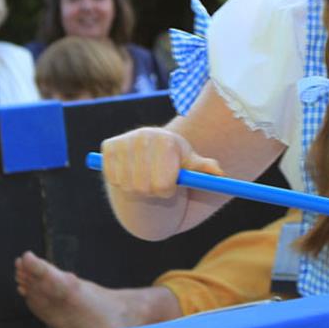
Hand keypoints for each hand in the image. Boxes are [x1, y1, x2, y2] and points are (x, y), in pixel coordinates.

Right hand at [100, 127, 223, 198]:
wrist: (150, 150)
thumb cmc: (175, 160)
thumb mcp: (191, 164)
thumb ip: (205, 169)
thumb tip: (220, 175)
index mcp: (167, 141)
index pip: (163, 184)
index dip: (168, 190)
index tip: (172, 186)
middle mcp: (144, 136)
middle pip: (144, 187)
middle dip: (153, 192)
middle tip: (157, 184)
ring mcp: (124, 141)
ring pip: (127, 186)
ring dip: (137, 189)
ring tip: (145, 177)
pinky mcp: (108, 146)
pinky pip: (113, 179)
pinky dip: (122, 182)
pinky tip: (130, 172)